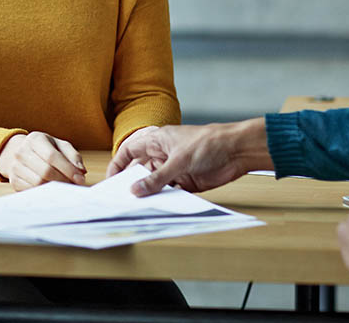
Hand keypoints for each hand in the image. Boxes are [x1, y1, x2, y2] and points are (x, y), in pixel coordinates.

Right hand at [0, 131, 85, 190]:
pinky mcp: (14, 181)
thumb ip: (73, 157)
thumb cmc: (46, 150)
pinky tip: (53, 190)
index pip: (52, 156)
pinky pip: (31, 191)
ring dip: (55, 188)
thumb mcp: (61, 146)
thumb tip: (81, 172)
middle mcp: (21, 152)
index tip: (80, 179)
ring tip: (65, 187)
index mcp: (35, 139)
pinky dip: (45, 193)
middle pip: (45, 171)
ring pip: (38, 183)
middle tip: (74, 186)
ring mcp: (15, 167)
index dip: (68, 169)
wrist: (22, 153)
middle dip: (63, 180)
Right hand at [106, 118, 271, 195]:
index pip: (129, 151)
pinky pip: (170, 193)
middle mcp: (163, 155)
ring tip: (140, 207)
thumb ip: (157, 178)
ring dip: (150, 194)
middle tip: (122, 198)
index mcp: (157, 141)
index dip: (118, 164)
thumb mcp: (178, 161)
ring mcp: (174, 169)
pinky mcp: (187, 182)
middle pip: (140, 170)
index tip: (111, 180)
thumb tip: (136, 190)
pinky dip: (166, 200)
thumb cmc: (208, 143)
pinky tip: (161, 207)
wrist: (237, 151)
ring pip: (155, 184)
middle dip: (132, 183)